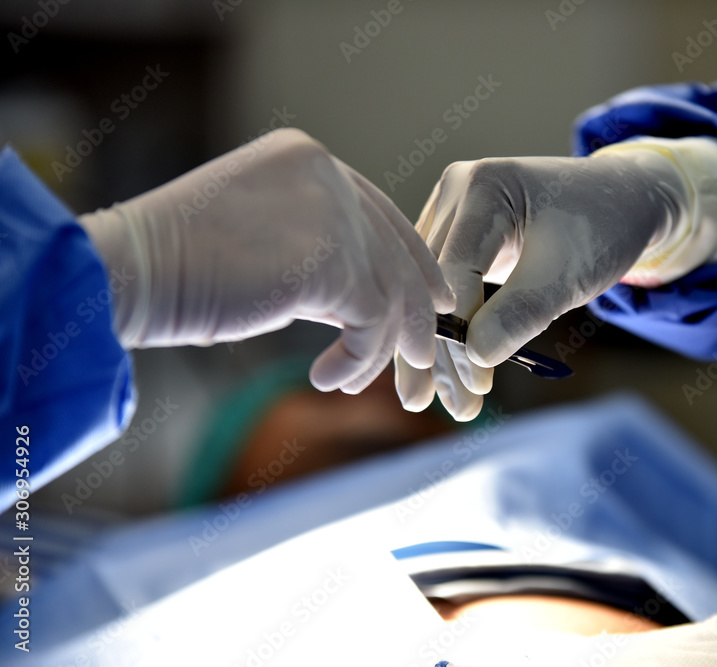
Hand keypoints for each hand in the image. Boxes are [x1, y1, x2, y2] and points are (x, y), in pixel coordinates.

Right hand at [78, 128, 455, 393]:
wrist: (130, 271)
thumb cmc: (178, 265)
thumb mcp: (263, 244)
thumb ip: (318, 255)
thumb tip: (362, 300)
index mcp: (306, 158)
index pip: (379, 212)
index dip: (410, 260)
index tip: (432, 299)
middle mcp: (326, 173)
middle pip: (395, 249)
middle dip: (414, 309)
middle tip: (423, 356)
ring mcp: (332, 211)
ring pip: (390, 289)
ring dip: (383, 346)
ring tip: (354, 382)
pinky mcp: (331, 259)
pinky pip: (374, 320)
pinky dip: (359, 357)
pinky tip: (329, 379)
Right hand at [395, 137, 716, 419]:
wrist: (621, 200)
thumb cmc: (602, 229)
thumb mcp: (568, 274)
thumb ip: (523, 311)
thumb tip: (476, 357)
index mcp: (482, 186)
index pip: (455, 270)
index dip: (459, 332)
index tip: (473, 384)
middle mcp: (455, 191)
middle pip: (434, 285)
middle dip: (440, 351)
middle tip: (448, 409)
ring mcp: (451, 212)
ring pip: (431, 293)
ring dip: (439, 351)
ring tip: (445, 406)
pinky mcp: (456, 236)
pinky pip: (443, 291)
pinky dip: (449, 334)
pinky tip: (446, 378)